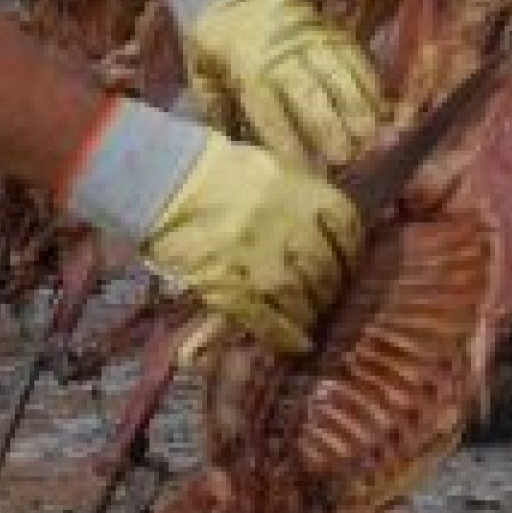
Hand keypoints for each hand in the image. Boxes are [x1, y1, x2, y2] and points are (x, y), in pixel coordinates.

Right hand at [61, 100, 362, 354]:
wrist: (161, 178)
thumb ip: (300, 196)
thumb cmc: (212, 168)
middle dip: (330, 289)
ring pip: (301, 299)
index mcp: (302, 191)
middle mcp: (288, 227)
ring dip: (309, 314)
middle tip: (325, 298)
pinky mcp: (228, 286)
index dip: (351, 253)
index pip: (347, 229)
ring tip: (308, 320)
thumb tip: (326, 226)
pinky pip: (266, 321)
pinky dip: (285, 336)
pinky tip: (297, 344)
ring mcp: (258, 260)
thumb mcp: (269, 168)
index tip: (347, 265)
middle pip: (326, 269)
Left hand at [181, 0, 385, 168]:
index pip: (268, 108)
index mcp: (246, 66)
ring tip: (371, 136)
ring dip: (357, 106)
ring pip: (338, 73)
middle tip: (346, 158)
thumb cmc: (215, 40)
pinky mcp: (329, 30)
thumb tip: (234, 147)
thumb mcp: (200, 72)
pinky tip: (381, 106)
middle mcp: (281, 53)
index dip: (287, 139)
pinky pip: (354, 55)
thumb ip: (217, 110)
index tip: (303, 169)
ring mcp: (309, 38)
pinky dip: (369, 81)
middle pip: (308, 92)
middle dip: (329, 126)